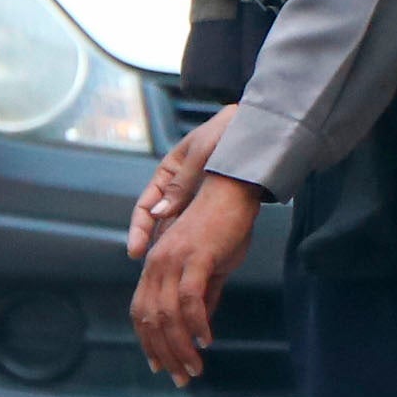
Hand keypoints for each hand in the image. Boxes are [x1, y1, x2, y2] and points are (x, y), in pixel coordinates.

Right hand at [127, 107, 232, 262]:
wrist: (259, 127)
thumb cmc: (225, 132)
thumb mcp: (200, 154)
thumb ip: (181, 184)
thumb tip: (158, 213)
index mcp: (168, 171)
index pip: (146, 205)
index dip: (139, 229)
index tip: (136, 250)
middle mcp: (179, 188)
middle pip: (161, 222)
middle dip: (155, 245)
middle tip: (151, 269)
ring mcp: (198, 198)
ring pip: (180, 228)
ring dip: (176, 247)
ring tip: (172, 269)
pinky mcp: (218, 206)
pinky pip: (203, 227)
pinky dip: (198, 242)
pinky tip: (198, 258)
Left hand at [131, 174, 259, 382]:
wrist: (234, 190)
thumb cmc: (223, 226)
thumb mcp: (211, 267)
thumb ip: (204, 296)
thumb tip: (201, 327)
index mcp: (155, 264)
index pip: (141, 311)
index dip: (148, 342)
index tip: (161, 366)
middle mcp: (157, 262)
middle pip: (150, 319)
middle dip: (164, 354)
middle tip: (181, 378)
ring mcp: (174, 259)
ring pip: (168, 314)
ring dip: (180, 347)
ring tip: (195, 369)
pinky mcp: (195, 257)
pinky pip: (190, 299)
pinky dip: (196, 325)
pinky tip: (206, 341)